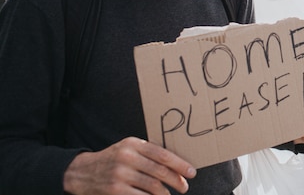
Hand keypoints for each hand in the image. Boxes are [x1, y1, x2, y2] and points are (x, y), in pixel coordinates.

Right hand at [63, 137, 195, 194]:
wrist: (82, 172)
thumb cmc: (113, 159)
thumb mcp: (128, 148)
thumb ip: (148, 153)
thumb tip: (176, 164)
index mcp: (134, 144)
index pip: (163, 154)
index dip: (179, 165)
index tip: (191, 172)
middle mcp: (127, 157)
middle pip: (160, 171)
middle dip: (176, 181)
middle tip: (184, 187)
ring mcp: (120, 174)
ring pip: (152, 186)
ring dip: (165, 194)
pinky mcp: (115, 190)